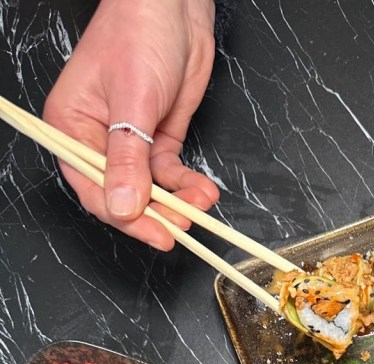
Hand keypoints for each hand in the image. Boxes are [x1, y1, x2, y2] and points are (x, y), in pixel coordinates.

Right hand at [43, 0, 219, 249]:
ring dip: (177, 202)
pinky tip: (204, 190)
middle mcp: (97, 139)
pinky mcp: (158, 139)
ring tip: (202, 201)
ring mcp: (130, 142)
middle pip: (122, 195)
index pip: (93, 187)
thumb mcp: (133, 100)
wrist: (174, 6)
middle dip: (155, 213)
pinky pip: (170, 175)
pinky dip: (187, 186)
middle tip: (183, 225)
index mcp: (72, 126)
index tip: (155, 234)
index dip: (124, 216)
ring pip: (150, 190)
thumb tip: (123, 207)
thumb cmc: (139, 32)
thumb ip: (128, 158)